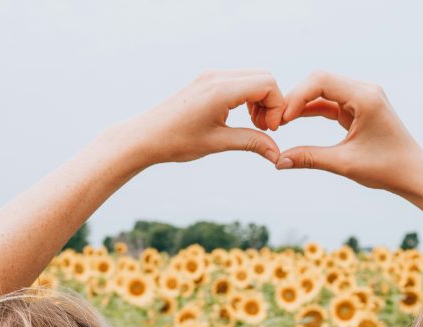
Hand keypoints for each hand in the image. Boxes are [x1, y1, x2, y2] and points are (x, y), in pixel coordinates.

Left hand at [115, 69, 285, 167]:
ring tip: (254, 126)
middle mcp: (217, 76)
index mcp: (221, 89)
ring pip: (253, 78)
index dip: (277, 107)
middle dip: (271, 103)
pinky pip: (239, 82)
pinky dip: (248, 98)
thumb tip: (277, 154)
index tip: (269, 130)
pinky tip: (242, 118)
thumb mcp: (218, 143)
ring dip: (261, 101)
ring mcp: (211, 76)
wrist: (145, 136)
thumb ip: (251, 143)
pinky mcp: (207, 81)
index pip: (267, 84)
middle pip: (264, 78)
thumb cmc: (176, 140)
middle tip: (263, 129)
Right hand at [275, 71, 422, 212]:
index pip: (321, 81)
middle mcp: (365, 90)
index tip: (281, 119)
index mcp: (365, 97)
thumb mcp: (345, 164)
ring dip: (302, 104)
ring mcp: (363, 97)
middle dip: (296, 98)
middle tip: (276, 120)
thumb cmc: (387, 169)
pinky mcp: (360, 107)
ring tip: (281, 122)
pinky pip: (331, 102)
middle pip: (320, 80)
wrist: (414, 174)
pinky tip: (294, 120)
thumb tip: (278, 161)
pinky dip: (313, 110)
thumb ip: (310, 158)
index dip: (296, 96)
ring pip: (324, 90)